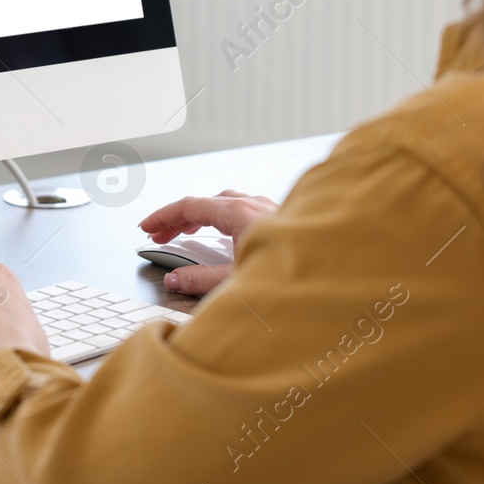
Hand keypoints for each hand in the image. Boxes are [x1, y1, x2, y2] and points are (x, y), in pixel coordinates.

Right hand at [138, 189, 279, 295]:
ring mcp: (269, 208)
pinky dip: (222, 218)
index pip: (189, 205)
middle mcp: (253, 204)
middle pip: (205, 202)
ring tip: (187, 232)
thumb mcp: (235, 282)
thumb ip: (200, 280)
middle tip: (159, 234)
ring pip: (225, 202)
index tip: (146, 226)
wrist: (337, 270)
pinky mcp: (282, 219)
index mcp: (237, 212)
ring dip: (201, 216)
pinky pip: (242, 209)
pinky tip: (225, 234)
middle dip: (178, 218)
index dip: (163, 216)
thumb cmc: (291, 273)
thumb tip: (174, 279)